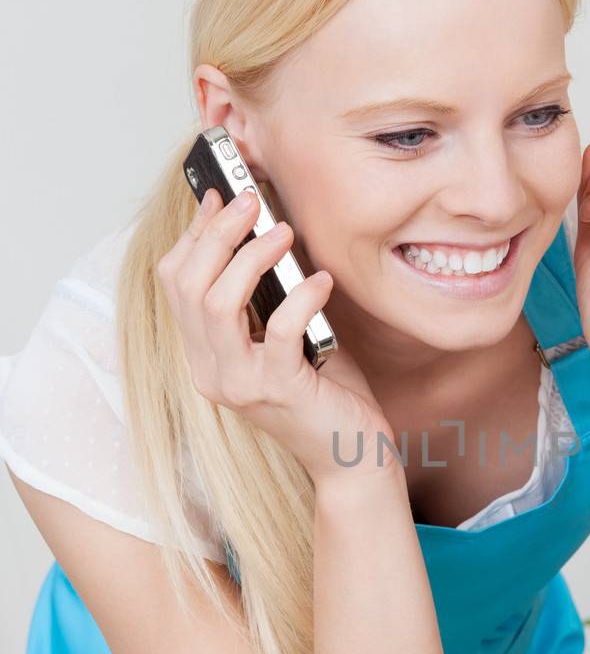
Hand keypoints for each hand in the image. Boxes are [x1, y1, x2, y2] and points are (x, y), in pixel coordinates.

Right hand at [158, 186, 398, 489]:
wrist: (351, 456)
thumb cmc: (324, 392)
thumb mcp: (285, 336)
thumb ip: (268, 294)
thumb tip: (263, 230)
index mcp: (204, 355)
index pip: (175, 284)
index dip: (195, 235)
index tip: (220, 197)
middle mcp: (211, 371)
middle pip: (188, 287)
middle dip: (218, 233)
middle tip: (251, 202)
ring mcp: (240, 384)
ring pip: (217, 304)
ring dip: (251, 258)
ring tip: (284, 233)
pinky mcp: (279, 390)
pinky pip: (279, 331)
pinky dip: (301, 297)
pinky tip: (322, 281)